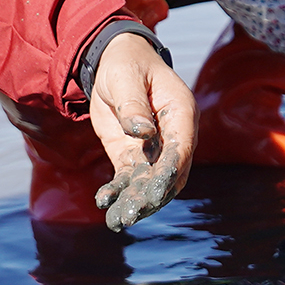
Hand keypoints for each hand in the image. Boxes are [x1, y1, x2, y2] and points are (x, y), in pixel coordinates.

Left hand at [90, 31, 196, 230]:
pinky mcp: (133, 155)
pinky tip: (104, 202)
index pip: (181, 149)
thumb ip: (133, 105)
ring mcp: (153, 149)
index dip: (168, 173)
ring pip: (148, 182)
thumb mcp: (125, 78)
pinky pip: (128, 178)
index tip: (153, 195)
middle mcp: (172, 135)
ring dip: (134, 202)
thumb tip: (142, 132)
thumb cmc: (125, 64)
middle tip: (131, 216)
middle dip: (151, 197)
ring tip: (116, 221)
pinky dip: (117, 192)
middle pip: (168, 174)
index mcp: (181, 113)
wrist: (113, 63)